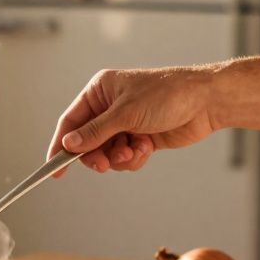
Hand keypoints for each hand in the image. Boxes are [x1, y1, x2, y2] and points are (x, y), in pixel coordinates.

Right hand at [48, 67, 220, 175]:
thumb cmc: (167, 95)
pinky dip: (134, 158)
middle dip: (96, 155)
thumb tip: (69, 144)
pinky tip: (147, 147)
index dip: (60, 145)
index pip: (70, 121)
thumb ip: (95, 132)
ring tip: (135, 150)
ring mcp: (125, 124)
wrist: (206, 102)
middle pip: (87, 142)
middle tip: (104, 165)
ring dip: (119, 157)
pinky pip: (125, 158)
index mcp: (100, 91)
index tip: (53, 168)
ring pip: (107, 153)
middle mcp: (109, 108)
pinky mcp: (140, 138)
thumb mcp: (126, 113)